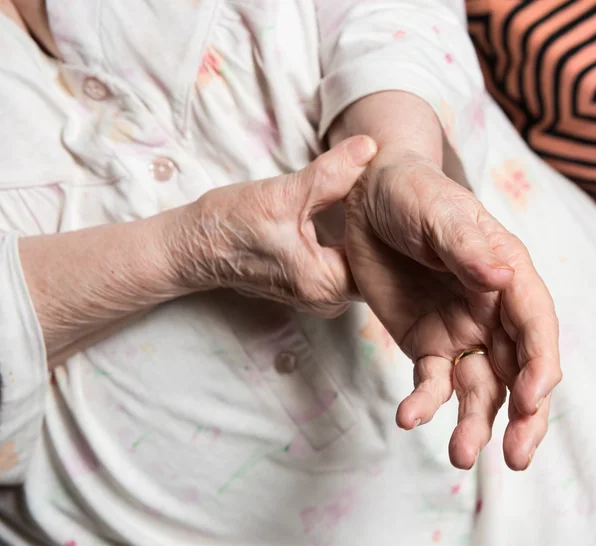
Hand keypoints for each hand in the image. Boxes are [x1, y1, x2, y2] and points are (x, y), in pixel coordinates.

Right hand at [169, 135, 376, 316]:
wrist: (194, 246)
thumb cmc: (230, 225)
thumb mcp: (283, 195)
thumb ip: (331, 173)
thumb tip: (370, 147)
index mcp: (325, 284)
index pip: (382, 260)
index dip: (394, 227)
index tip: (400, 195)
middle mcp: (327, 299)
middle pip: (375, 264)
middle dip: (383, 229)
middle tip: (396, 191)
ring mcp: (319, 295)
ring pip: (360, 263)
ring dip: (367, 233)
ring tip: (382, 199)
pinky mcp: (311, 284)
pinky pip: (345, 263)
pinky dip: (352, 238)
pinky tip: (359, 212)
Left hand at [344, 152, 560, 470]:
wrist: (367, 200)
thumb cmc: (413, 195)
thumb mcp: (438, 213)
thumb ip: (467, 246)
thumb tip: (502, 278)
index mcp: (508, 276)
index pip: (536, 327)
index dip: (540, 366)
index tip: (532, 399)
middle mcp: (491, 311)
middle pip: (518, 371)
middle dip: (523, 416)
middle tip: (516, 458)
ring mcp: (458, 330)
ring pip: (478, 387)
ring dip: (474, 424)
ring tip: (460, 456)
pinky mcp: (423, 342)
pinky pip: (430, 381)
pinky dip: (423, 404)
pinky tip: (408, 418)